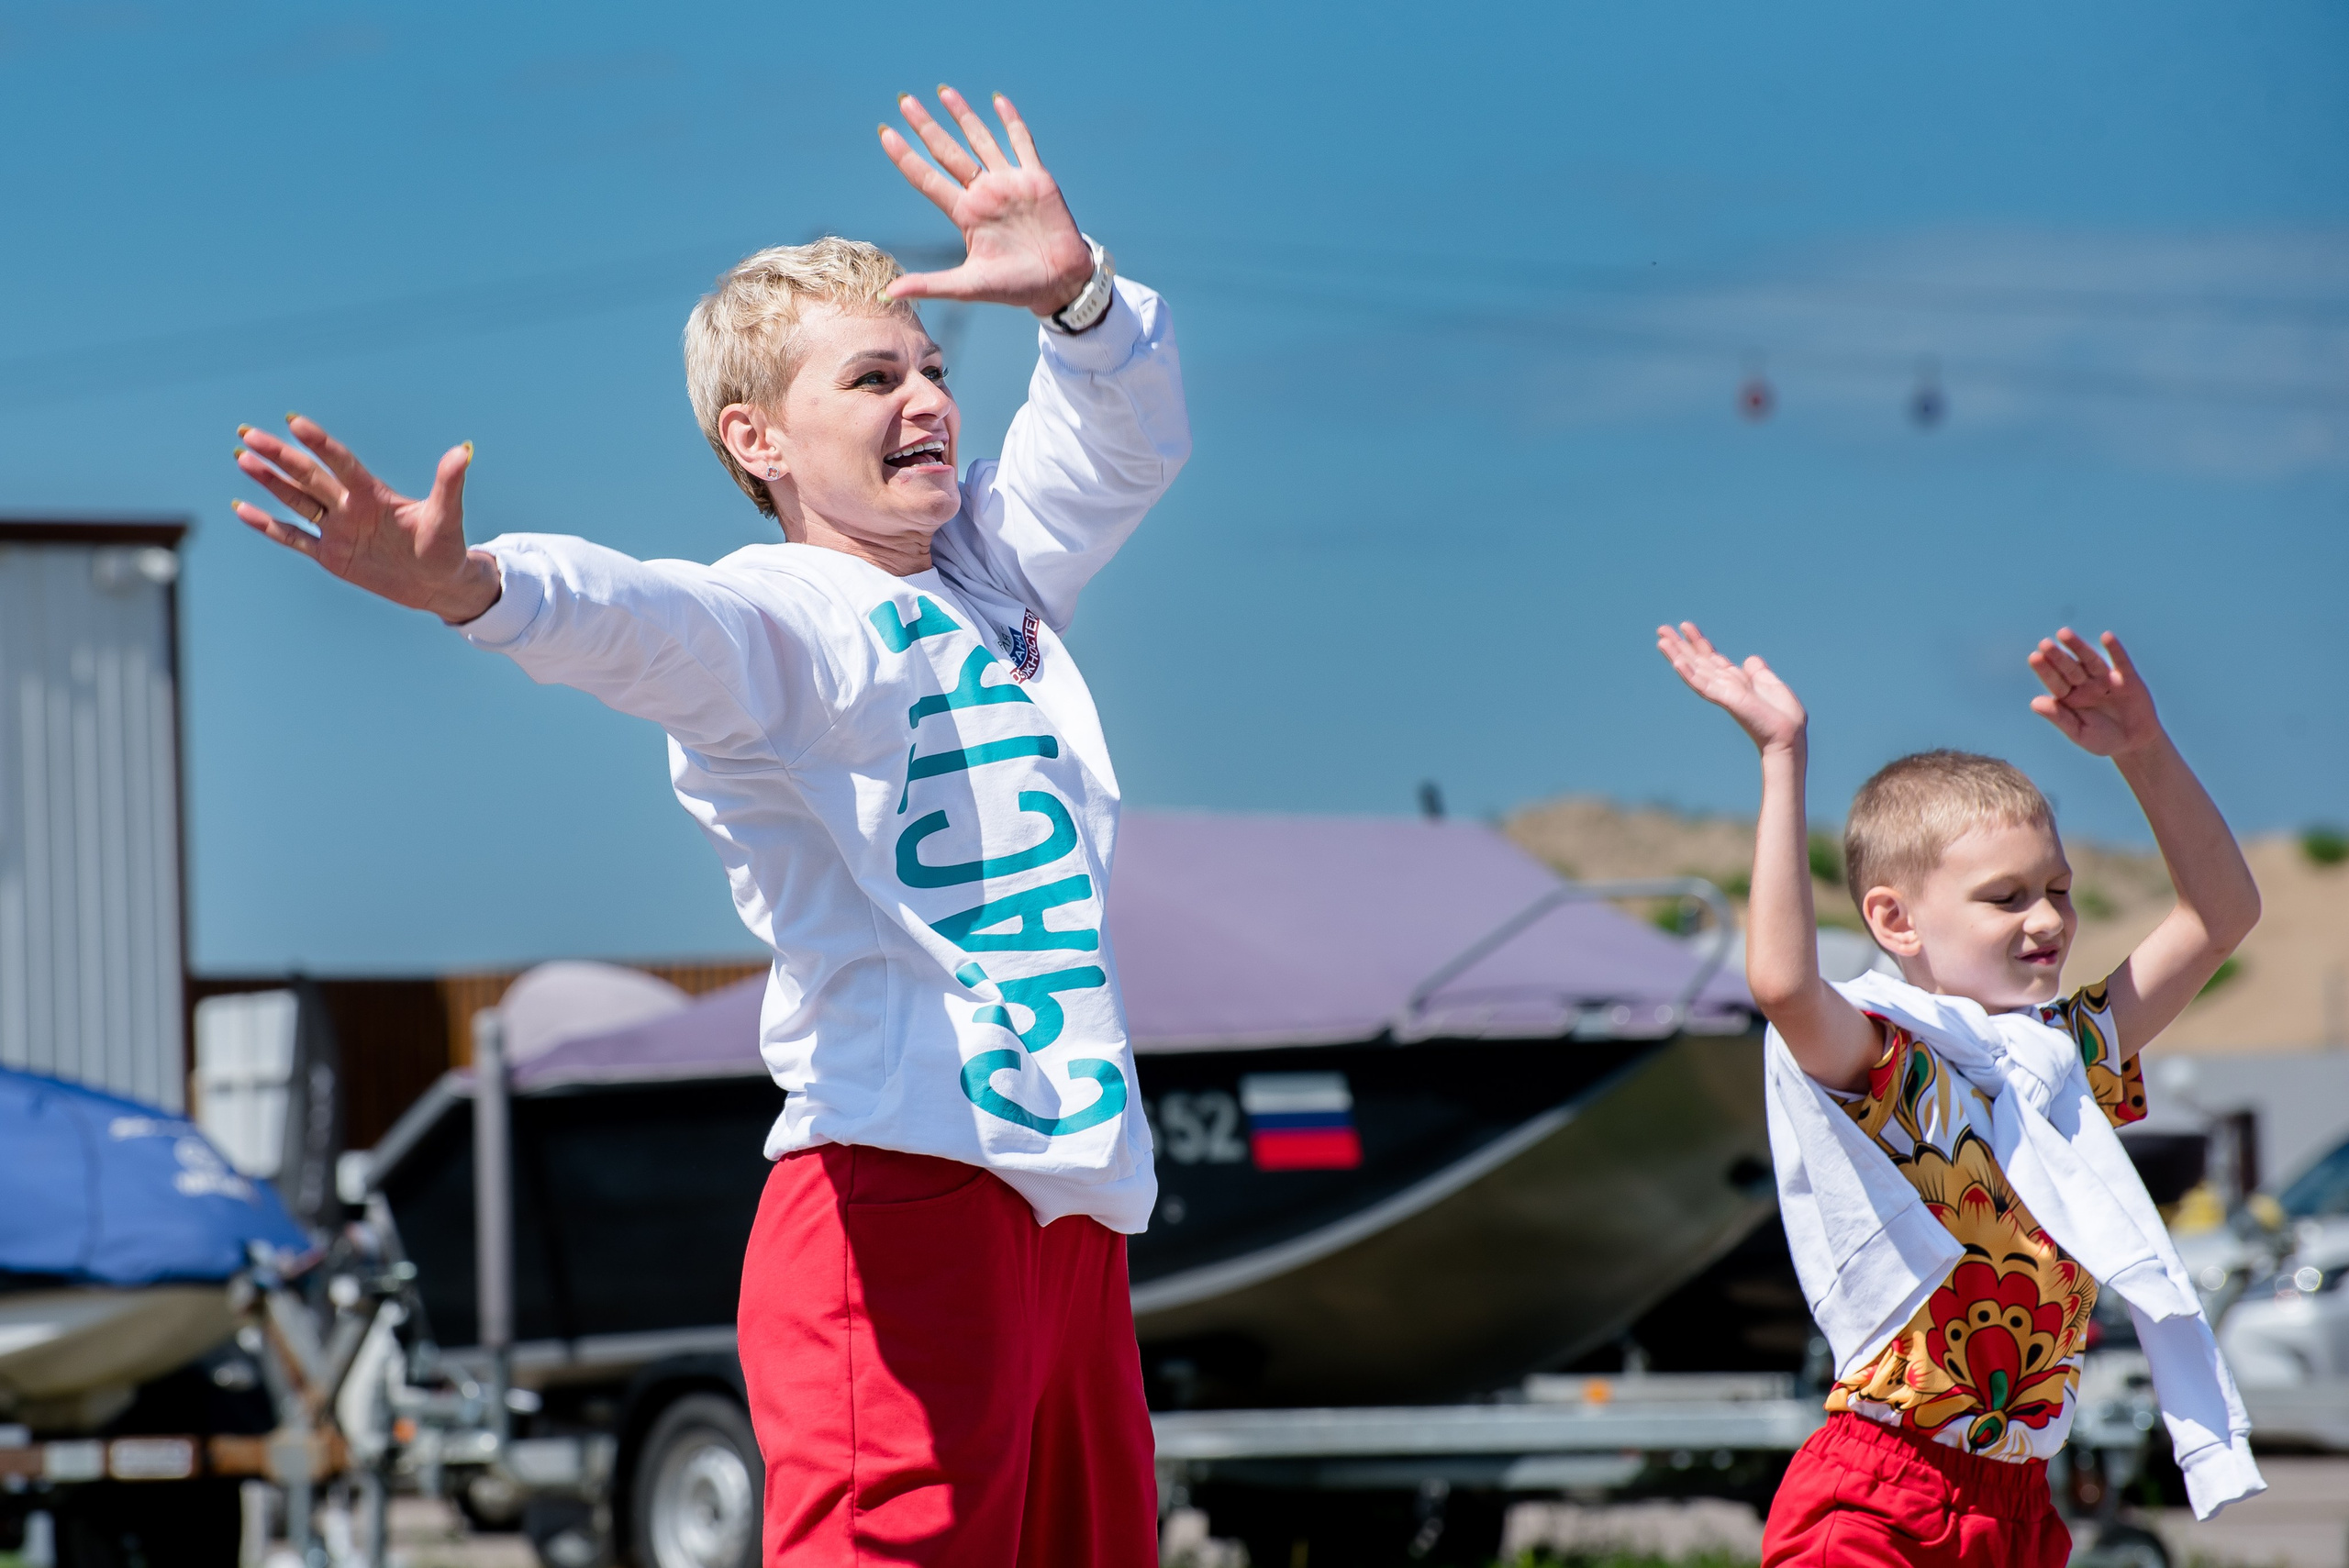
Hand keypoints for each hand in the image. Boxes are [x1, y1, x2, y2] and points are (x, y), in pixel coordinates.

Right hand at [233, 415, 499, 622]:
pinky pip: (294, 538)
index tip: (295, 422)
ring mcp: (338, 530)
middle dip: (280, 457)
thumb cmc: (447, 546)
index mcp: (374, 494)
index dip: (320, 445)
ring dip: (270, 482)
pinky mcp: (331, 555)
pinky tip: (243, 509)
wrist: (439, 583)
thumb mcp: (447, 516)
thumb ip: (448, 484)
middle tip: (250, 434)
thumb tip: (463, 452)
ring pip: (297, 501)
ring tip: (242, 457)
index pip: (342, 464)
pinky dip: (269, 526)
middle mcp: (350, 507)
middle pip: (309, 477)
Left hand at [876, 87, 1094, 317]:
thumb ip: (929, 286)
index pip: (928, 179)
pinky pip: (1022, 144)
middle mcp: (983, 194)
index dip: (906, 158)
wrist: (1059, 283)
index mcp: (965, 214)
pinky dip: (1011, 121)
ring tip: (943, 91)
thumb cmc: (1014, 287)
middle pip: (948, 153)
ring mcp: (1009, 183)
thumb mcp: (968, 287)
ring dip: (963, 116)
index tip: (885, 134)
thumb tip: (888, 294)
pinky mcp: (1036, 180)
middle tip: (905, 101)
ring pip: (981, 141)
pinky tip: (997, 101)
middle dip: (926, 127)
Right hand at [1657, 621, 1807, 752]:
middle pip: (1698, 661)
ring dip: (1677, 656)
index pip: (1711, 657)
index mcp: (1735, 680)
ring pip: (1695, 671)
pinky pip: (1704, 686)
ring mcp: (1723, 692)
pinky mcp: (1727, 699)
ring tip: (1661, 641)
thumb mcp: (1771, 684)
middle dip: (1680, 646)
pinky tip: (1677, 662)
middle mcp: (1725, 685)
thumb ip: (1758, 671)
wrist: (1788, 735)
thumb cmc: (1783, 716)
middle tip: (1661, 629)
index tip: (1685, 626)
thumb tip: (1748, 659)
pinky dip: (1689, 674)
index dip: (1698, 641)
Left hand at [2029, 628, 2162, 756]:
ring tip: (2063, 634)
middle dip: (2057, 656)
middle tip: (2045, 644)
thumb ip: (2060, 717)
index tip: (2034, 657)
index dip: (2045, 670)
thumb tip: (2034, 702)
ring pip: (2090, 661)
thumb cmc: (2103, 739)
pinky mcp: (2127, 679)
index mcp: (2070, 698)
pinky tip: (2106, 637)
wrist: (2135, 743)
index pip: (2055, 682)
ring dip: (2078, 647)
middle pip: (2069, 668)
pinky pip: (2120, 662)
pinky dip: (2115, 650)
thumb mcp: (2080, 732)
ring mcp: (2105, 680)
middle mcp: (2085, 685)